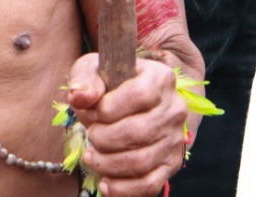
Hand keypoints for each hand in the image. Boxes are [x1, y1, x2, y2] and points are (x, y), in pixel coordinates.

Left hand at [68, 54, 186, 196]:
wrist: (126, 100)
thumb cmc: (108, 84)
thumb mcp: (93, 70)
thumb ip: (85, 80)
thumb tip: (80, 96)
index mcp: (160, 78)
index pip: (138, 96)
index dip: (107, 109)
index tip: (93, 111)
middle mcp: (174, 108)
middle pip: (138, 132)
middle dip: (103, 139)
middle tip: (91, 134)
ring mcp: (175, 139)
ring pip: (141, 162)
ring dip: (107, 164)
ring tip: (92, 156)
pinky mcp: (170, 164)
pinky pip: (149, 185)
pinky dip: (122, 189)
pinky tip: (105, 182)